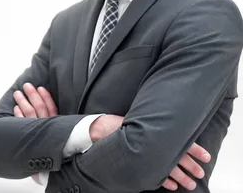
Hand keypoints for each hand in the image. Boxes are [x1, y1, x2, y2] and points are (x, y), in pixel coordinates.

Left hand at [13, 83, 56, 183]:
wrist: (51, 171)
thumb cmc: (57, 151)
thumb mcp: (62, 134)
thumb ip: (60, 124)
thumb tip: (51, 107)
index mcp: (57, 127)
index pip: (52, 109)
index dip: (46, 98)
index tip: (41, 88)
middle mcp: (48, 129)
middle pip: (40, 109)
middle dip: (32, 96)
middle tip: (26, 86)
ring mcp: (38, 134)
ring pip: (30, 115)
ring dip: (23, 102)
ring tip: (17, 93)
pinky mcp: (29, 140)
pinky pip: (22, 126)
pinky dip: (18, 116)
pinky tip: (15, 108)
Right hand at [90, 115, 210, 190]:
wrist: (100, 129)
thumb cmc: (121, 124)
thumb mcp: (141, 121)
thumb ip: (157, 127)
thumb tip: (175, 132)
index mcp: (158, 131)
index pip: (182, 141)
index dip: (195, 150)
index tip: (206, 157)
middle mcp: (154, 143)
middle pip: (178, 157)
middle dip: (190, 167)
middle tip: (199, 174)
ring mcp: (146, 153)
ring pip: (168, 168)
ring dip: (180, 177)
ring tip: (189, 185)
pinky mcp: (138, 162)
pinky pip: (154, 174)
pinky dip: (163, 180)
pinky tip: (170, 185)